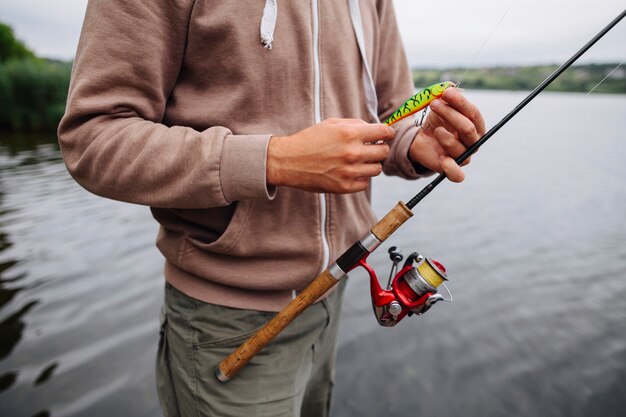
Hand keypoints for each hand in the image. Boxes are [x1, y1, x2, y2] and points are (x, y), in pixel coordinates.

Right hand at [267, 118, 394, 192]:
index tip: (385, 135)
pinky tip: (349, 172)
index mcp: (350, 134)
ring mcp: (349, 172)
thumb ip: (356, 125)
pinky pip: (365, 183)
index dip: (387, 133)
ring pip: (377, 169)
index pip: (384, 132)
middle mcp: (352, 153)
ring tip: (358, 161)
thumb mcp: (332, 124)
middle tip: (370, 148)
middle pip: (383, 152)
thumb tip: (377, 130)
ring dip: (370, 164)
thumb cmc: (309, 140)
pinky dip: (360, 178)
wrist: (288, 161)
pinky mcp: (344, 187)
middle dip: (379, 148)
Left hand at [409, 88, 485, 181]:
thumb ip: (446, 97)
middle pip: (467, 129)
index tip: (446, 92)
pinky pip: (457, 175)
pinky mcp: (450, 168)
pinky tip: (443, 159)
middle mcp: (472, 142)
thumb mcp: (440, 106)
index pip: (473, 114)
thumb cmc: (435, 120)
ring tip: (435, 129)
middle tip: (434, 104)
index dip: (461, 103)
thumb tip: (449, 88)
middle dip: (450, 114)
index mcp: (475, 126)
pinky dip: (452, 169)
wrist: (420, 138)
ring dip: (445, 136)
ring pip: (459, 148)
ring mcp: (462, 156)